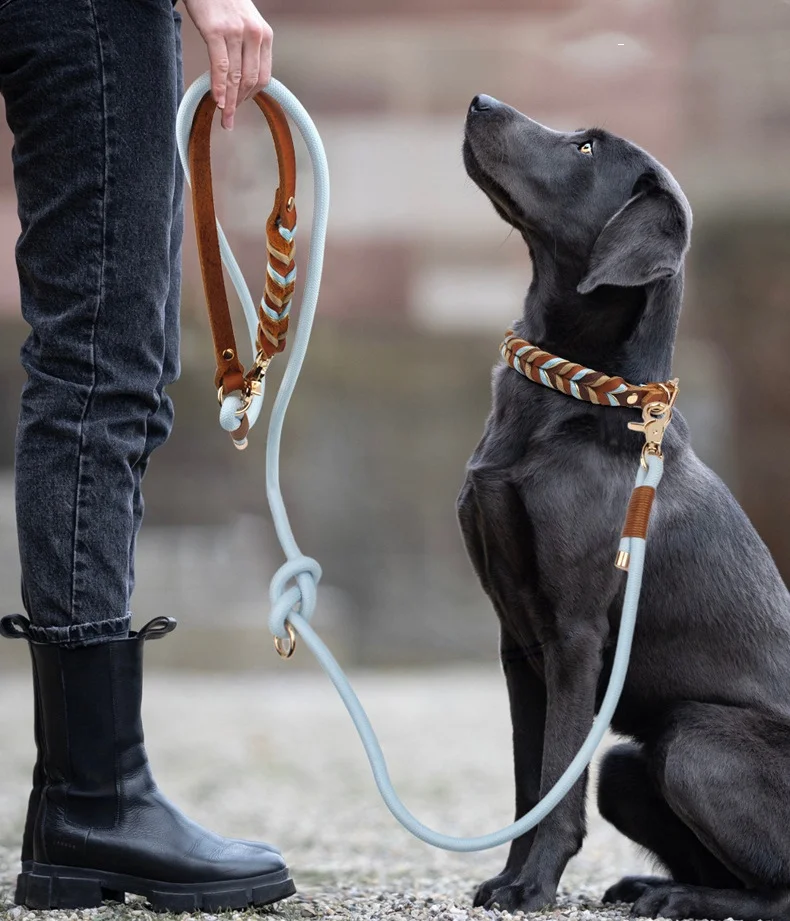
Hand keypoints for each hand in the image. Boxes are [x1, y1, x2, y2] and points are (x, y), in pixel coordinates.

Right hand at [182, 0, 272, 129]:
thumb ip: (247, 48)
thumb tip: (241, 79)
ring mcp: (235, 32)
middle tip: (229, 120)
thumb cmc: (222, 2)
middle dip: (239, 104)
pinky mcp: (216, 30)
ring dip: (229, 102)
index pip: (263, 76)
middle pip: (250, 80)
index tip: (240, 106)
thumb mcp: (243, 23)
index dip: (252, 96)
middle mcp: (255, 34)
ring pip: (235, 77)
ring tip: (224, 118)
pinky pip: (220, 66)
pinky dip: (219, 87)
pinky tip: (216, 101)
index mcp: (265, 35)